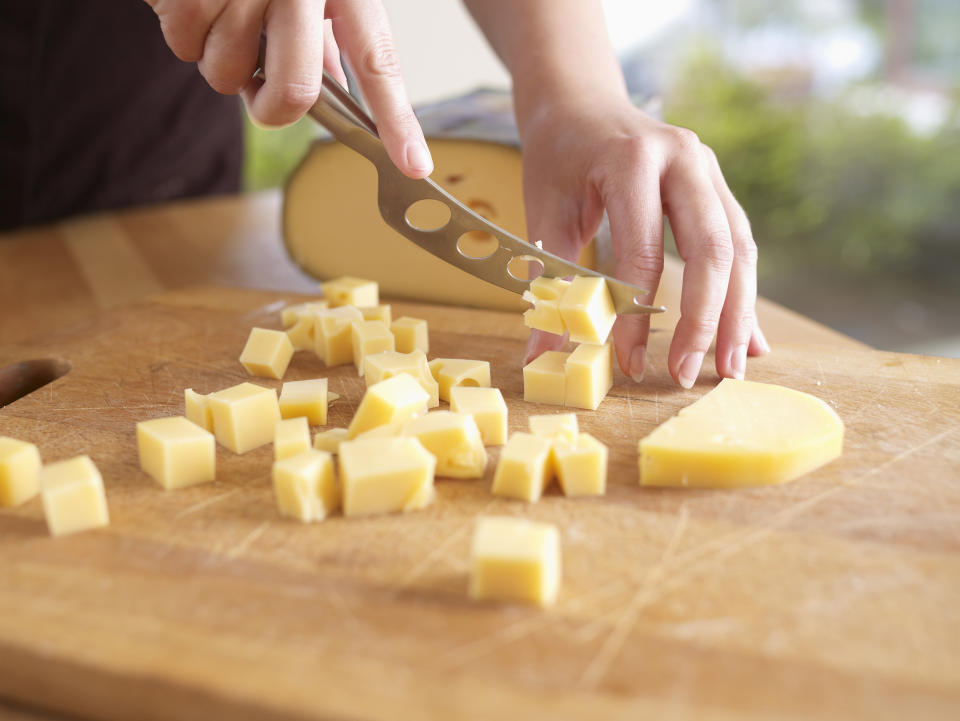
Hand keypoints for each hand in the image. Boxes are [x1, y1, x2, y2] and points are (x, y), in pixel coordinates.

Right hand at [145, 0, 432, 177]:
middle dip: (271, 110)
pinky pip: (184, 45)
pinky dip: (184, 34)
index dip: (397, 120)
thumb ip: (325, 34)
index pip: (377, 61)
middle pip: (295, 93)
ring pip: (227, 75)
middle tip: (258, 89)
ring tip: (221, 13)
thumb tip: (336, 88)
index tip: (414, 166)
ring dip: (219, 62)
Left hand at [521, 94, 769, 387]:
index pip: (644, 250)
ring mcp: (708, 169)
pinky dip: (742, 292)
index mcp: (632, 159)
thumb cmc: (558, 157)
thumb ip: (551, 282)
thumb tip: (545, 356)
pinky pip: (739, 243)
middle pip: (712, 248)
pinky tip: (747, 335)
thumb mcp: (544, 213)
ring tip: (731, 367)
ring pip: (738, 248)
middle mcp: (683, 158)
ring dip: (738, 313)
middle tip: (689, 374)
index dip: (638, 313)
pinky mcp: (719, 186)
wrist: (581, 103)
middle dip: (705, 320)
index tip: (630, 362)